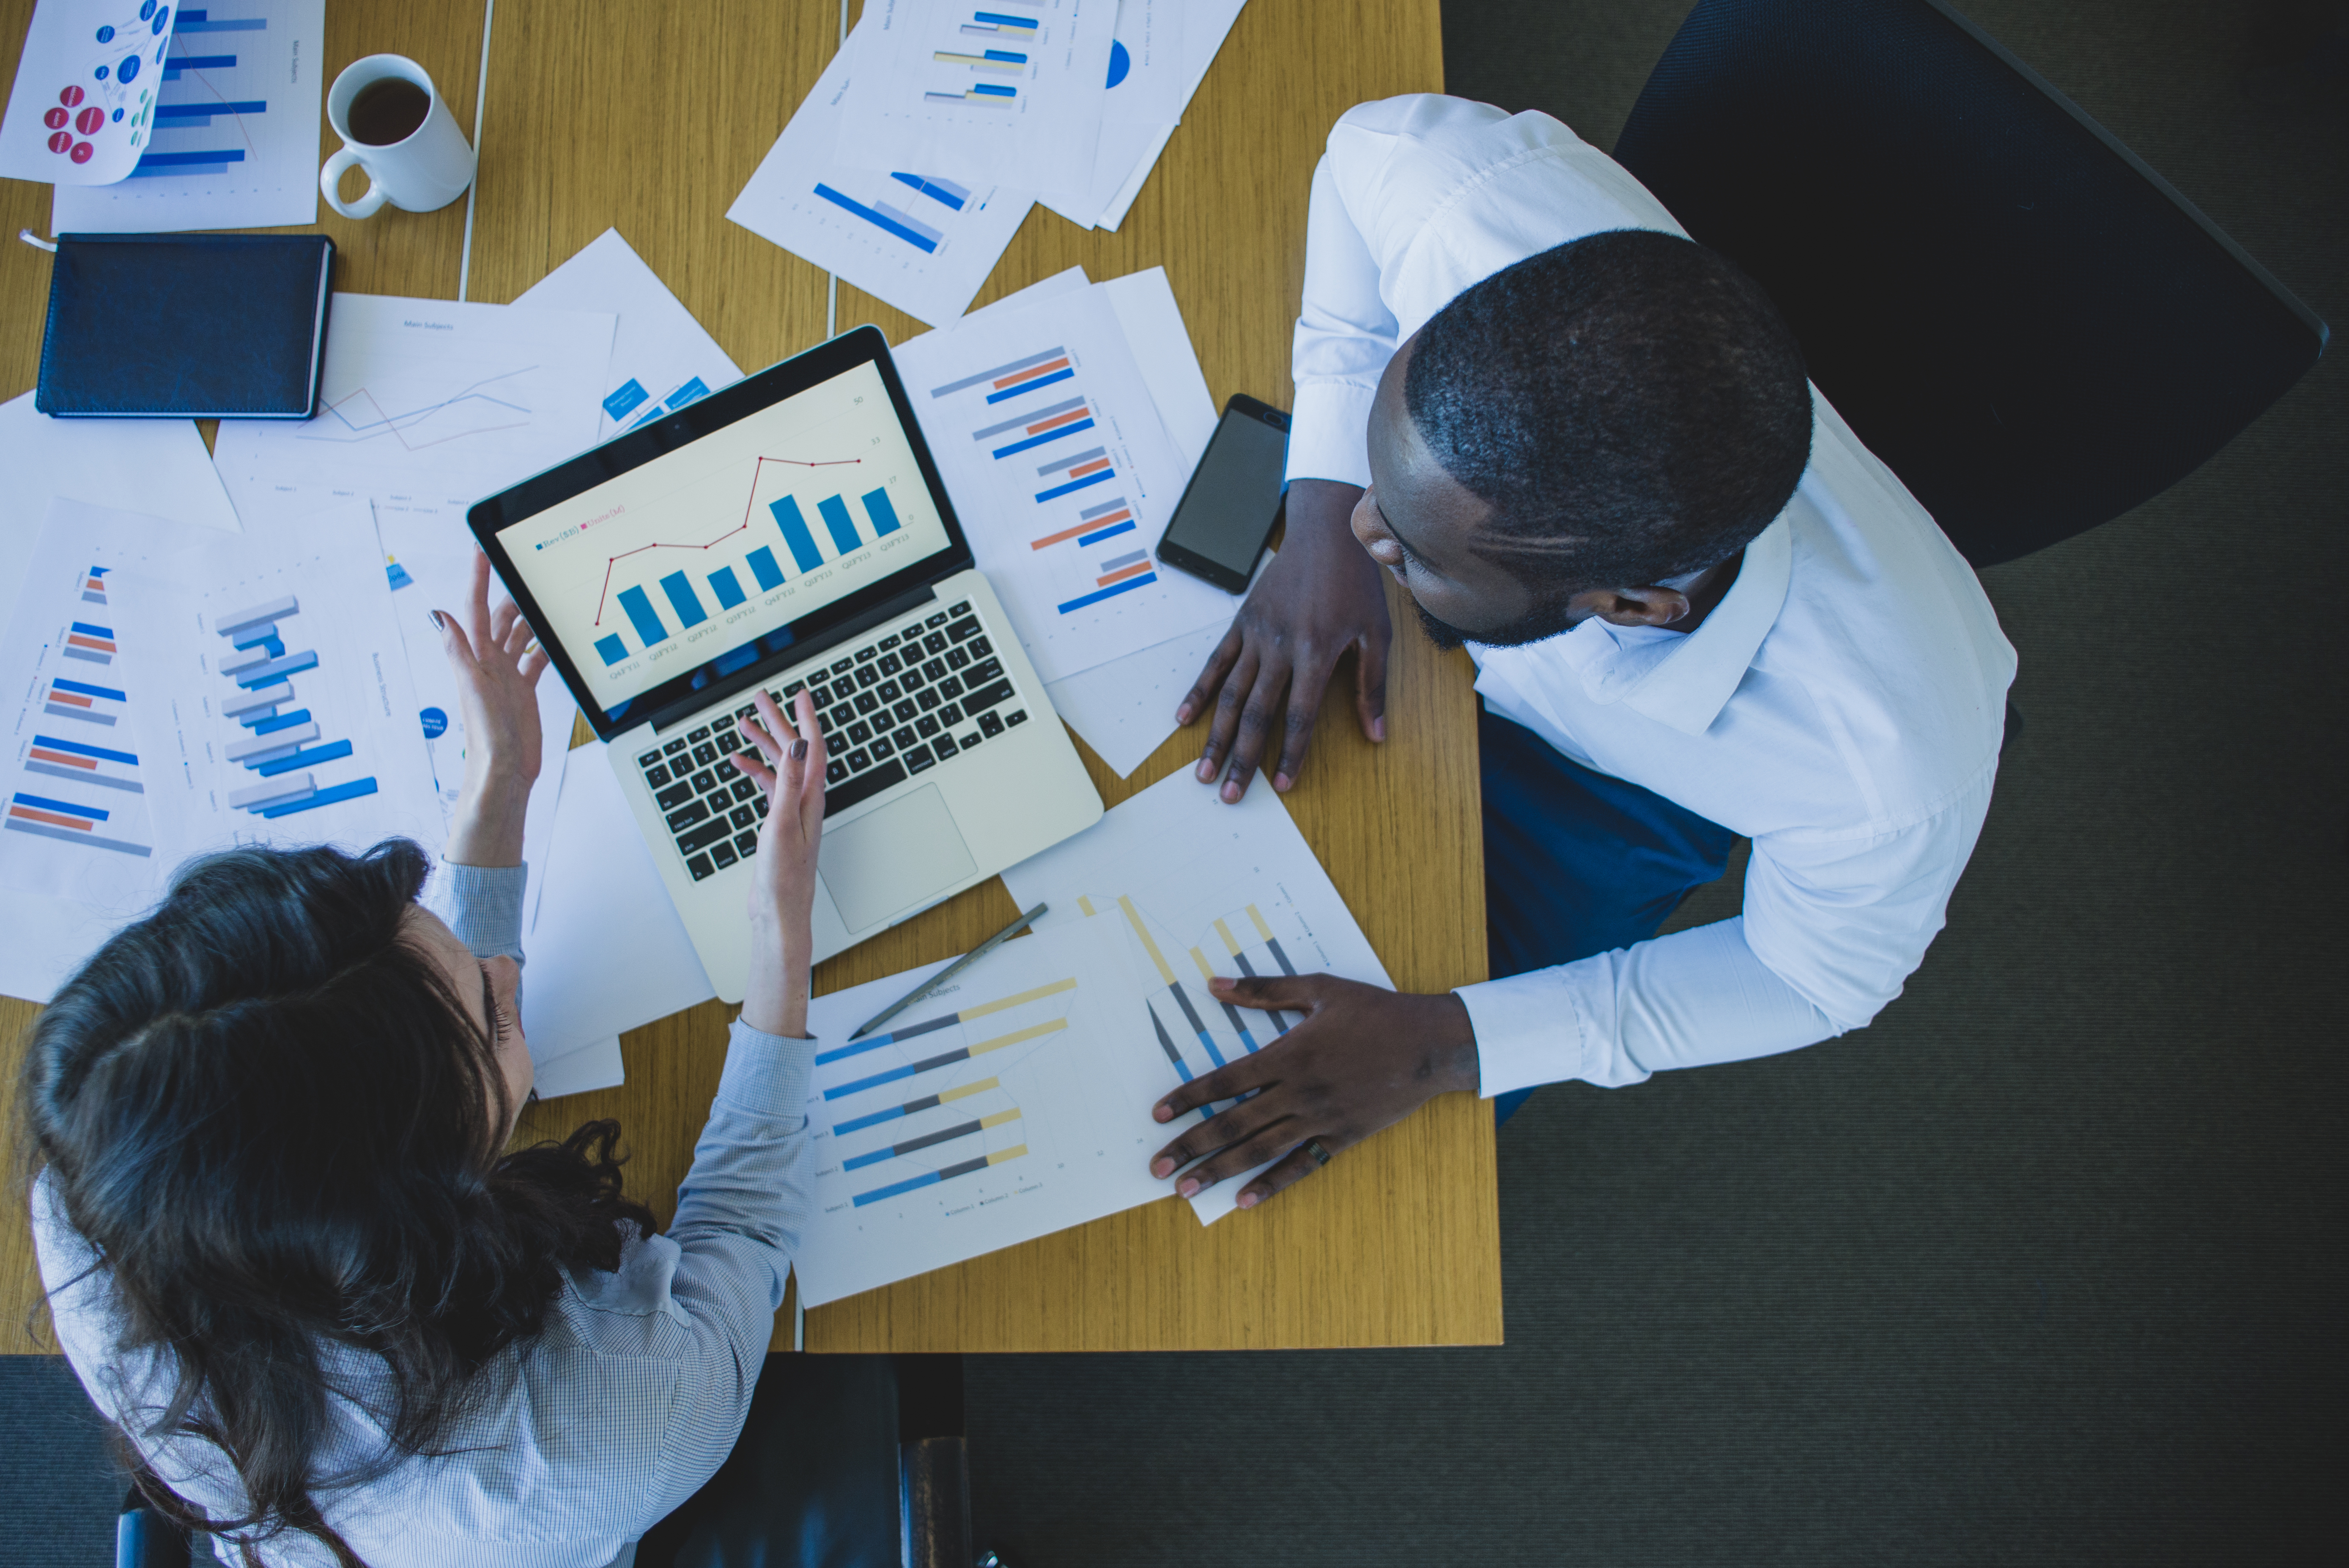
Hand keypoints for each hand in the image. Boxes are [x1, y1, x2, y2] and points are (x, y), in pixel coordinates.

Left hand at [435, 550, 548, 866]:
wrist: (504, 773)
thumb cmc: (487, 739)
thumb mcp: (472, 691)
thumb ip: (458, 653)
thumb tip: (438, 615)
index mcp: (475, 658)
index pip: (476, 608)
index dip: (479, 578)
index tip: (482, 548)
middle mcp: (489, 663)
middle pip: (502, 616)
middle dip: (511, 590)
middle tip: (527, 567)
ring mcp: (507, 676)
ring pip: (520, 634)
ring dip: (530, 615)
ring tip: (544, 596)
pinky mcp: (524, 690)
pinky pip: (535, 659)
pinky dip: (544, 646)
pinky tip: (555, 638)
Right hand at [730, 690, 825, 1037]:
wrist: (778, 913)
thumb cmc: (783, 878)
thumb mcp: (783, 823)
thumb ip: (789, 782)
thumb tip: (797, 744)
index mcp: (811, 798)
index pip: (813, 748)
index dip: (806, 719)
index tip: (799, 694)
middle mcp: (805, 801)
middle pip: (794, 752)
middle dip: (779, 723)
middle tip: (762, 699)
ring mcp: (791, 812)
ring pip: (779, 768)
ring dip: (764, 745)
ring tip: (745, 723)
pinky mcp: (778, 825)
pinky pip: (768, 789)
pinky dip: (754, 773)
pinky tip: (738, 764)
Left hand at [1147, 973, 1478, 1208]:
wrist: (1430, 1044)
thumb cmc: (1376, 1012)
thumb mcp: (1319, 989)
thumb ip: (1265, 990)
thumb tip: (1214, 984)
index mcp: (1289, 1054)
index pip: (1225, 1081)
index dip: (1188, 1098)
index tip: (1158, 1114)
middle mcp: (1298, 1091)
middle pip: (1233, 1123)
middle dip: (1191, 1145)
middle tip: (1158, 1167)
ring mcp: (1320, 1119)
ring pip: (1260, 1149)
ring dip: (1219, 1170)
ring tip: (1187, 1188)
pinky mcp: (1342, 1138)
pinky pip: (1301, 1166)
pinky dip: (1271, 1185)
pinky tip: (1244, 1201)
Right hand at [1176, 479, 1388, 801]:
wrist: (1326, 533)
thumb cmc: (1355, 584)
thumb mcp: (1377, 633)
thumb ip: (1373, 686)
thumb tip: (1377, 734)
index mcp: (1316, 652)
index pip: (1299, 716)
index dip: (1291, 754)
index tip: (1282, 785)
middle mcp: (1280, 647)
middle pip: (1255, 714)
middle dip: (1242, 758)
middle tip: (1229, 794)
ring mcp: (1255, 634)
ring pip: (1229, 694)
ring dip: (1215, 736)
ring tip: (1204, 771)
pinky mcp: (1241, 623)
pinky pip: (1215, 662)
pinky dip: (1199, 691)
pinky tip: (1185, 719)